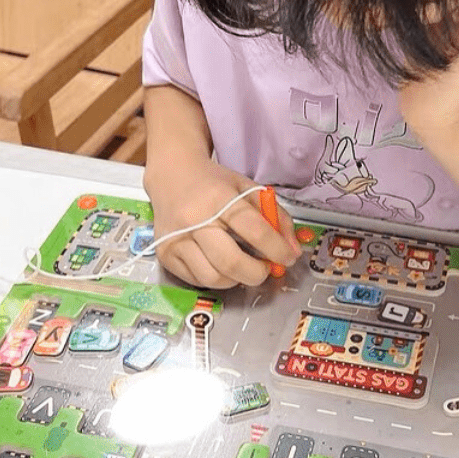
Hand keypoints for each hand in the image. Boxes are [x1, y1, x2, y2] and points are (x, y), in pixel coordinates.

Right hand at [143, 154, 301, 288]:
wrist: (172, 177)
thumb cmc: (214, 184)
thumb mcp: (249, 189)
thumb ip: (276, 217)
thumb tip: (293, 251)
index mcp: (220, 198)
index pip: (255, 231)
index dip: (277, 250)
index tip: (288, 257)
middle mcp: (195, 219)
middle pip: (232, 262)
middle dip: (257, 273)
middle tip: (265, 268)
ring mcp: (176, 239)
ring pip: (214, 278)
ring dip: (237, 279)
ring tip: (243, 266)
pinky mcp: (165, 255)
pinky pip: (197, 281)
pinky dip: (217, 279)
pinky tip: (221, 266)